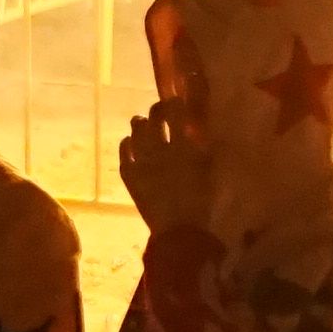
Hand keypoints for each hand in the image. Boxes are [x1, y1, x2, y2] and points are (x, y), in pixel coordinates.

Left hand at [114, 101, 210, 230]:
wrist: (178, 231)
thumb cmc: (201, 202)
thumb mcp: (208, 169)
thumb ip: (203, 146)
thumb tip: (197, 128)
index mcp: (184, 146)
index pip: (176, 112)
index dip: (175, 102)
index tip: (177, 100)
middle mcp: (160, 149)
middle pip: (153, 118)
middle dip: (157, 110)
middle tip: (161, 111)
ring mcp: (141, 162)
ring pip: (136, 132)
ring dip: (141, 125)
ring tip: (144, 124)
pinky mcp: (129, 175)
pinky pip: (124, 152)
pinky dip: (127, 144)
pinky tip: (130, 143)